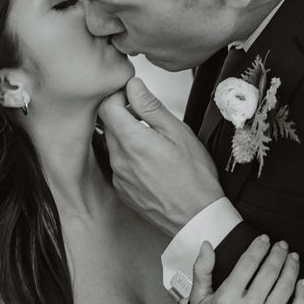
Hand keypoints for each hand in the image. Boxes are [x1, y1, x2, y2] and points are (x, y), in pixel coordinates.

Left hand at [97, 77, 222, 234]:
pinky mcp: (122, 189)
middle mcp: (119, 159)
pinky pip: (118, 164)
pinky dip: (129, 156)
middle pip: (108, 124)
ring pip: (113, 144)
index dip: (119, 96)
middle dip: (123, 115)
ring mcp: (118, 176)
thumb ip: (150, 106)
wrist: (197, 218)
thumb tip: (133, 85)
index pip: (106, 106)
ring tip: (153, 141)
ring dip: (126, 136)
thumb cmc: (194, 176)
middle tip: (148, 117)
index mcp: (132, 141)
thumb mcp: (178, 132)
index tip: (134, 96)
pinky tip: (150, 162)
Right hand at [190, 236, 303, 303]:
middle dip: (278, 254)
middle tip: (282, 244)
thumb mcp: (198, 298)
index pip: (247, 264)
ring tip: (293, 257)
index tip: (264, 238)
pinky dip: (302, 296)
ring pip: (284, 289)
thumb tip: (206, 245)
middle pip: (268, 273)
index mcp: (226, 300)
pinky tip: (302, 282)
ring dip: (291, 269)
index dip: (258, 247)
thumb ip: (201, 270)